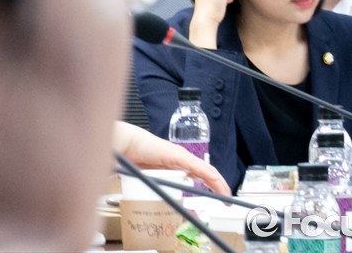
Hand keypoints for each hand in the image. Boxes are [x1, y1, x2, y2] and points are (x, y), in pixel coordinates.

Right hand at [113, 121, 230, 196]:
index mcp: (177, 163)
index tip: (219, 196)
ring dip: (217, 183)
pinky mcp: (178, 156)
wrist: (125, 145)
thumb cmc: (134, 158)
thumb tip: (164, 204)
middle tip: (226, 200)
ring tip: (225, 195)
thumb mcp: (151, 178)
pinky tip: (215, 183)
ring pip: (206, 170)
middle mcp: (182, 158)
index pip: (200, 173)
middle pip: (207, 172)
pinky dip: (208, 176)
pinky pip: (197, 167)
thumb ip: (160, 188)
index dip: (212, 184)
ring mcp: (181, 156)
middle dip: (219, 186)